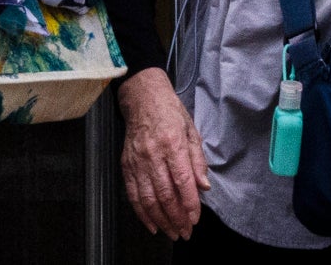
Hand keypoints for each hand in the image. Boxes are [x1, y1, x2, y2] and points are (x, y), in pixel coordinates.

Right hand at [117, 68, 207, 238]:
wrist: (142, 98)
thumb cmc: (170, 113)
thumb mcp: (191, 130)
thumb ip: (197, 160)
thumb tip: (204, 187)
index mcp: (172, 143)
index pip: (183, 180)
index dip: (190, 203)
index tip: (195, 218)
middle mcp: (153, 154)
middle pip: (165, 194)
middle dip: (176, 218)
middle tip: (185, 232)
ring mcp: (137, 160)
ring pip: (148, 198)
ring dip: (161, 220)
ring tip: (172, 232)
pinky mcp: (126, 165)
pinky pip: (133, 194)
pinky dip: (142, 213)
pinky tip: (152, 224)